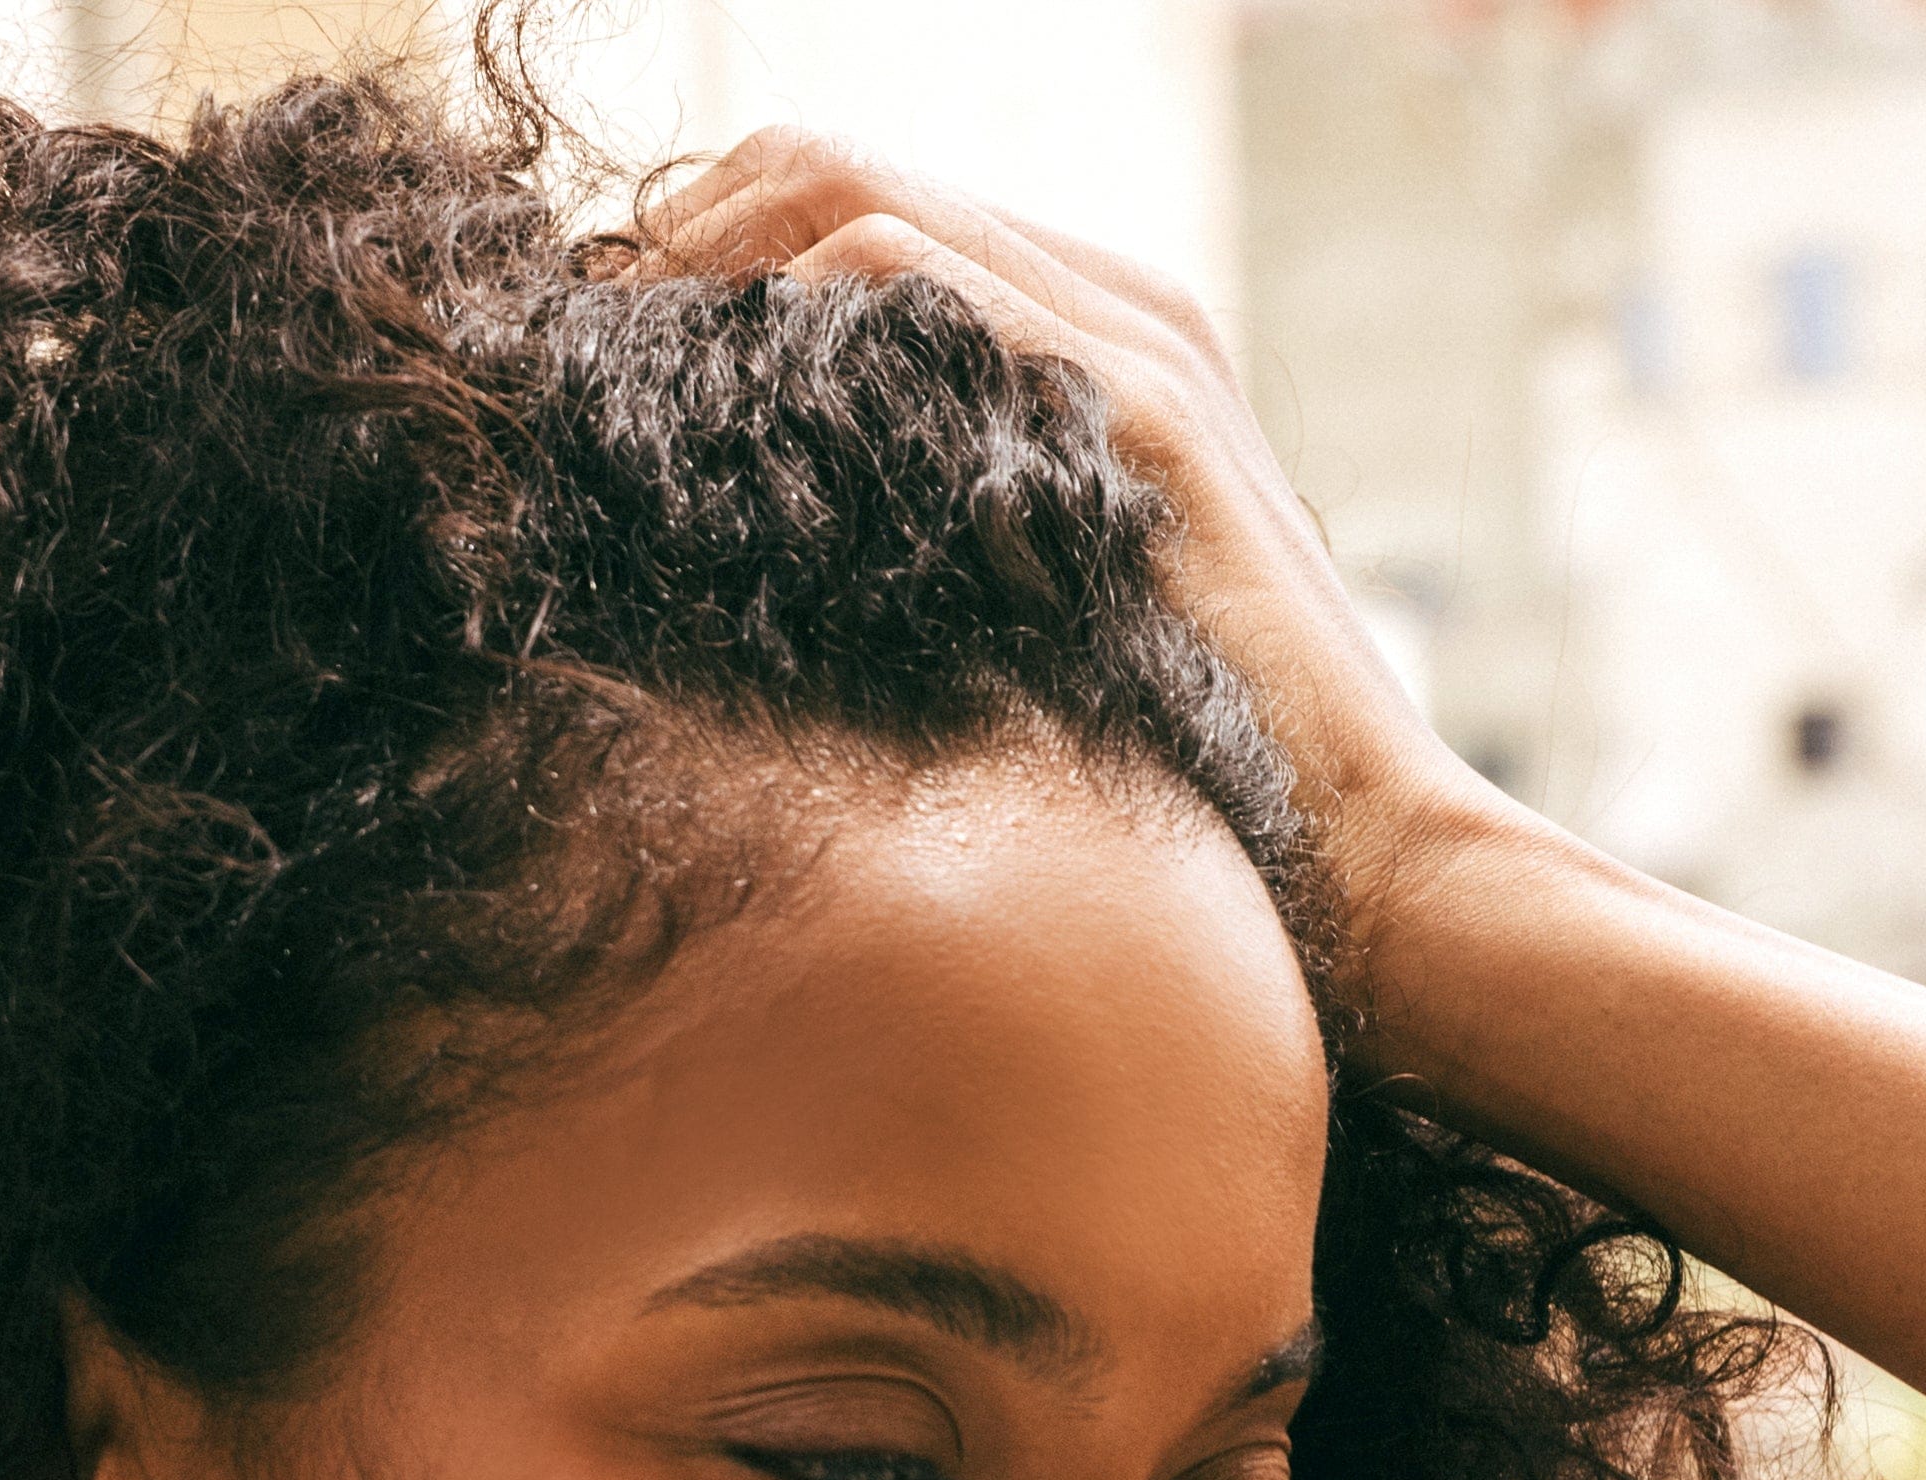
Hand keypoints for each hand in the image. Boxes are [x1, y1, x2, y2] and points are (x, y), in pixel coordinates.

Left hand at [632, 133, 1517, 989]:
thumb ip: (911, 567)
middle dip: (665, 240)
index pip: (837, 217)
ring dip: (696, 262)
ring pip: (849, 198)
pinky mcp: (1138, 414)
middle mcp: (1109, 308)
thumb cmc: (1184, 794)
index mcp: (1078, 347)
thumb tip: (740, 580)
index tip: (578, 366)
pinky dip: (786, 313)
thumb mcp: (1010, 649)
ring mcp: (1129, 348)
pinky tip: (704, 404)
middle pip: (819, 169)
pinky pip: (920, 289)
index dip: (687, 264)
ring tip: (594, 363)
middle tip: (557, 349)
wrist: (1369, 864)